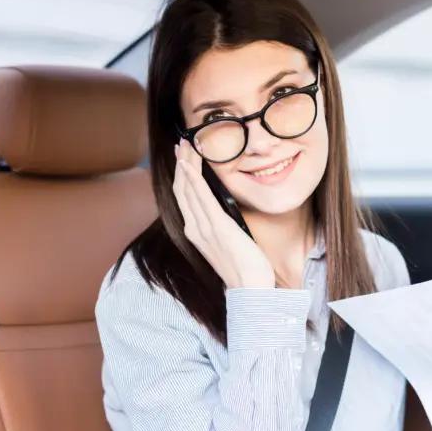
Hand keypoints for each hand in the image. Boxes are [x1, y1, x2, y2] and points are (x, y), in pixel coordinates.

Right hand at [173, 139, 275, 288]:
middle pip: (182, 189)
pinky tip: (189, 164)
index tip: (183, 156)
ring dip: (185, 164)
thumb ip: (222, 224)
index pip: (185, 198)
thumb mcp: (229, 240)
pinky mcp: (217, 226)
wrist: (250, 288)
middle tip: (181, 142)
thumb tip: (226, 208)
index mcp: (196, 232)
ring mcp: (203, 228)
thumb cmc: (244, 267)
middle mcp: (194, 228)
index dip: (182, 175)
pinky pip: (200, 198)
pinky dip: (192, 179)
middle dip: (181, 163)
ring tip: (185, 144)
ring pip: (187, 189)